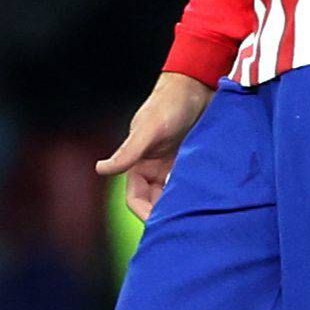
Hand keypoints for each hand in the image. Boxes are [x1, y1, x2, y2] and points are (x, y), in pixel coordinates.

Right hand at [96, 72, 215, 220]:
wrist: (198, 85)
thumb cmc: (169, 104)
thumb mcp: (149, 129)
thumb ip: (128, 152)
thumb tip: (100, 169)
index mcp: (138, 164)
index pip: (136, 199)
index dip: (145, 214)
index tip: (162, 224)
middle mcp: (154, 169)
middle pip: (156, 202)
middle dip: (166, 214)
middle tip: (185, 224)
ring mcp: (174, 166)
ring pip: (175, 196)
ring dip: (183, 205)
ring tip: (198, 215)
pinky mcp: (192, 162)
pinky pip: (191, 185)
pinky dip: (197, 193)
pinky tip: (209, 200)